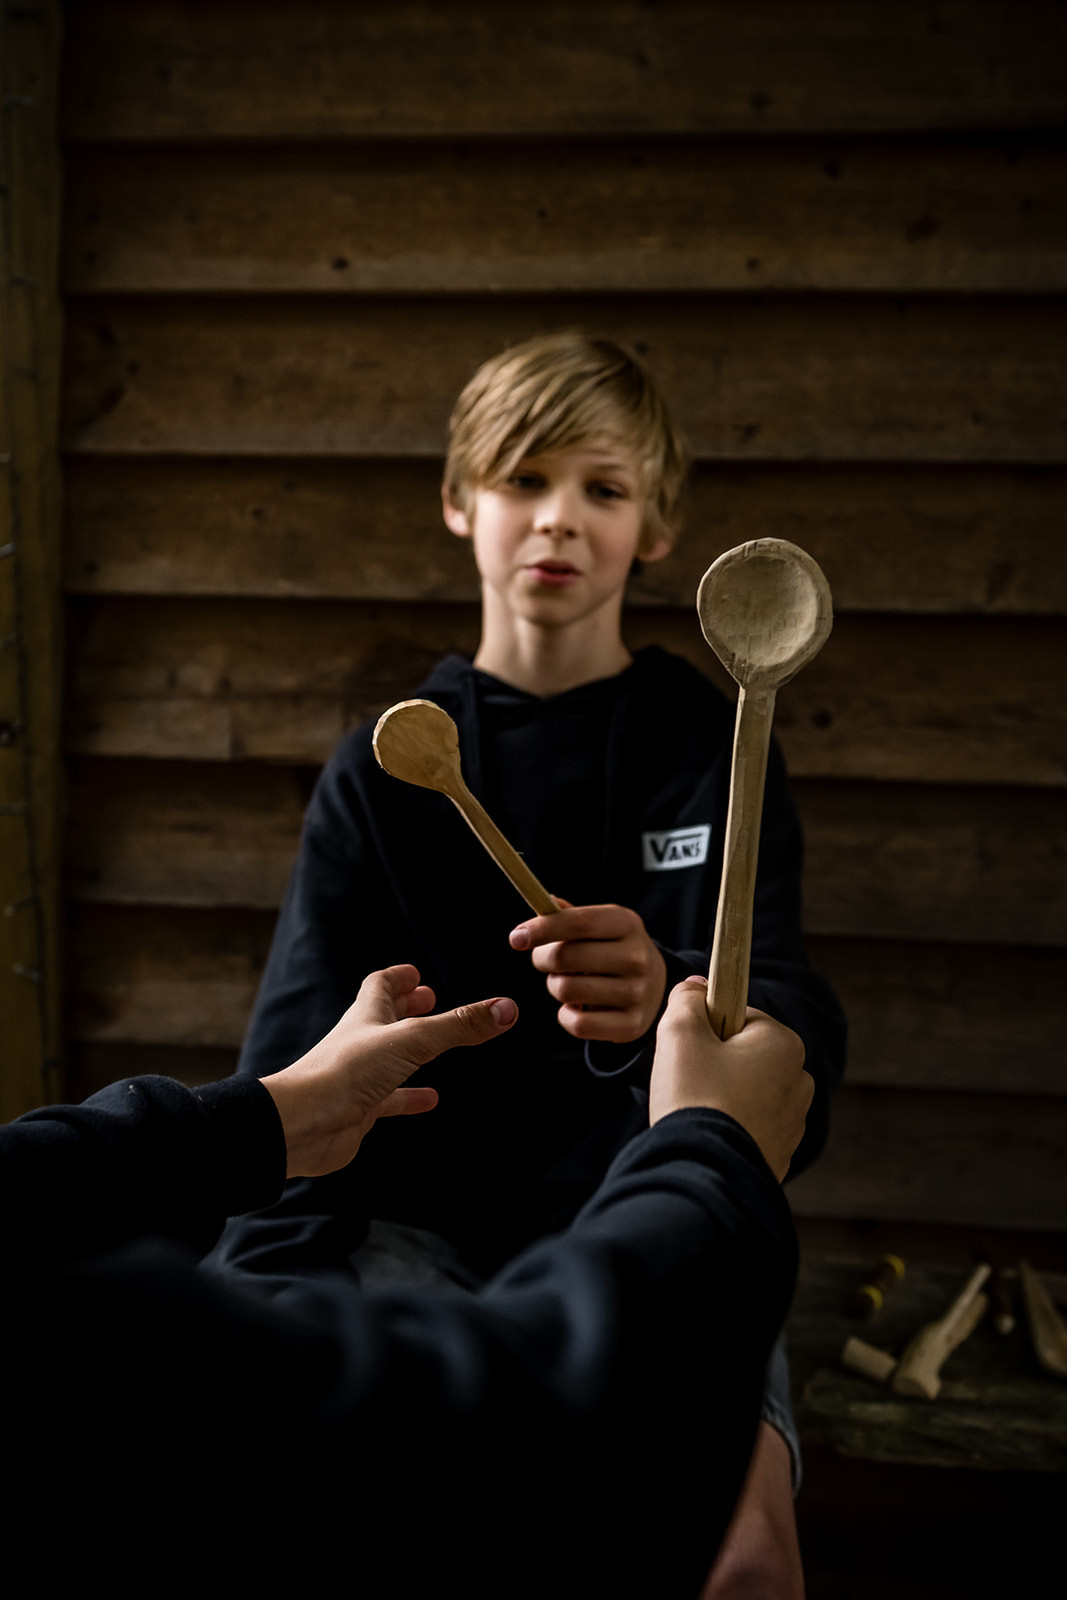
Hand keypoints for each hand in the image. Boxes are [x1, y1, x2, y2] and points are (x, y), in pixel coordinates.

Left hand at [263, 965, 517, 1176]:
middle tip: (430, 1000)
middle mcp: (361, 1043)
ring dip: (410, 1051)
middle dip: (407, 1008)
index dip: (400, 978)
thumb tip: (507, 1008)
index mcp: (367, 1016)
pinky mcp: (360, 1110)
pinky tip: (430, 1100)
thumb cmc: (346, 1072)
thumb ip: (460, 1026)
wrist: (302, 1123)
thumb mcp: (412, 1040)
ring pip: (389, 1059)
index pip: (381, 986)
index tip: (418, 974)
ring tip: (436, 1046)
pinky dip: (409, 1098)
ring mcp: (360, 1078)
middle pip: (384, 1018)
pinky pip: (389, 1100)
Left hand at [509, 901, 667, 1044]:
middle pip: (566, 957)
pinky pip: (578, 1024)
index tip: (516, 937)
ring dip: (555, 986)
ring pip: (566, 990)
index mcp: (627, 923)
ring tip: (568, 983)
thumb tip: (544, 902)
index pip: (579, 923)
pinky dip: (566, 1016)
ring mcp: (638, 993)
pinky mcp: (632, 1026)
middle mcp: (637, 957)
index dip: (543, 929)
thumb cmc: (611, 949)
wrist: (653, 986)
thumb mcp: (599, 925)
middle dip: (542, 959)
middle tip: (545, 961)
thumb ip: (568, 915)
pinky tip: (577, 1007)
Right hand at [650, 976, 811, 1180]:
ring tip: (698, 1113)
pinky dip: (730, 1128)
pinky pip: (750, 1127)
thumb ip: (687, 1000)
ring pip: (748, 1092)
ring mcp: (793, 1123)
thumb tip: (696, 987)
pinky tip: (710, 1137)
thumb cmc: (694, 1096)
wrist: (703, 1173)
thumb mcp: (680, 1033)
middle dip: (716, 1064)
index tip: (689, 1050)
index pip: (739, 1016)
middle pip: (746, 1055)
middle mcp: (799, 1081)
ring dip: (722, 1096)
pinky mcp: (780, 1155)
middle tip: (688, 1082)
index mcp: (785, 1044)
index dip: (707, 1028)